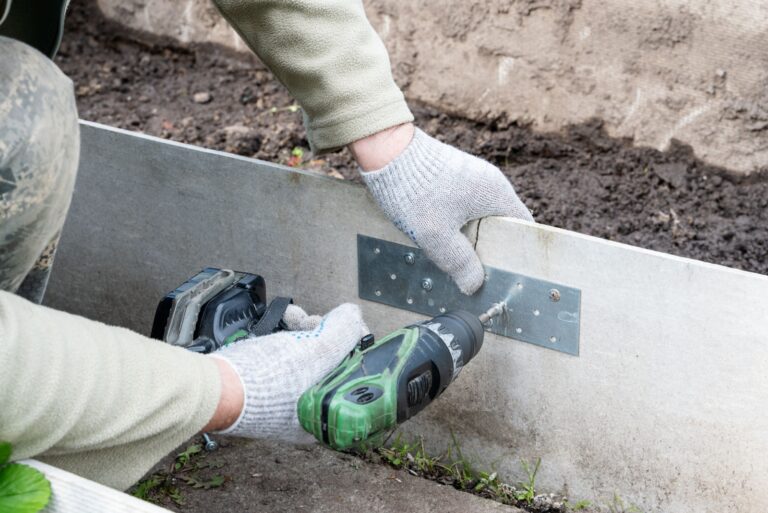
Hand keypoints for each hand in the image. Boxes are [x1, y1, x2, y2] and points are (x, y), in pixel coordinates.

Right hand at [204, 304, 367, 441]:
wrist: (215, 386)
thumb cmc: (267, 379)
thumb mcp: (318, 350)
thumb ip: (343, 330)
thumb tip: (354, 315)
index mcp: (327, 414)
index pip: (354, 373)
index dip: (352, 342)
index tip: (345, 324)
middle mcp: (308, 412)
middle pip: (330, 361)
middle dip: (324, 331)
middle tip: (315, 319)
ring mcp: (286, 401)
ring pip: (308, 356)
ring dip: (304, 328)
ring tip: (293, 316)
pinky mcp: (267, 389)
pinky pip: (287, 359)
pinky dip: (286, 337)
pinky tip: (281, 322)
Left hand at [352, 124, 532, 294]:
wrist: (386, 150)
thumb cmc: (416, 191)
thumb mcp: (438, 236)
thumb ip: (459, 263)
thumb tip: (474, 285)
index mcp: (496, 194)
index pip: (523, 227)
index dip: (518, 252)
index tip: (508, 273)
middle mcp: (489, 183)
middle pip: (500, 225)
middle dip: (490, 249)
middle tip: (478, 274)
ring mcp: (470, 178)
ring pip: (479, 217)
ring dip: (470, 238)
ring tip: (458, 260)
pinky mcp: (452, 177)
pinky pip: (463, 207)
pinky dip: (457, 225)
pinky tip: (442, 238)